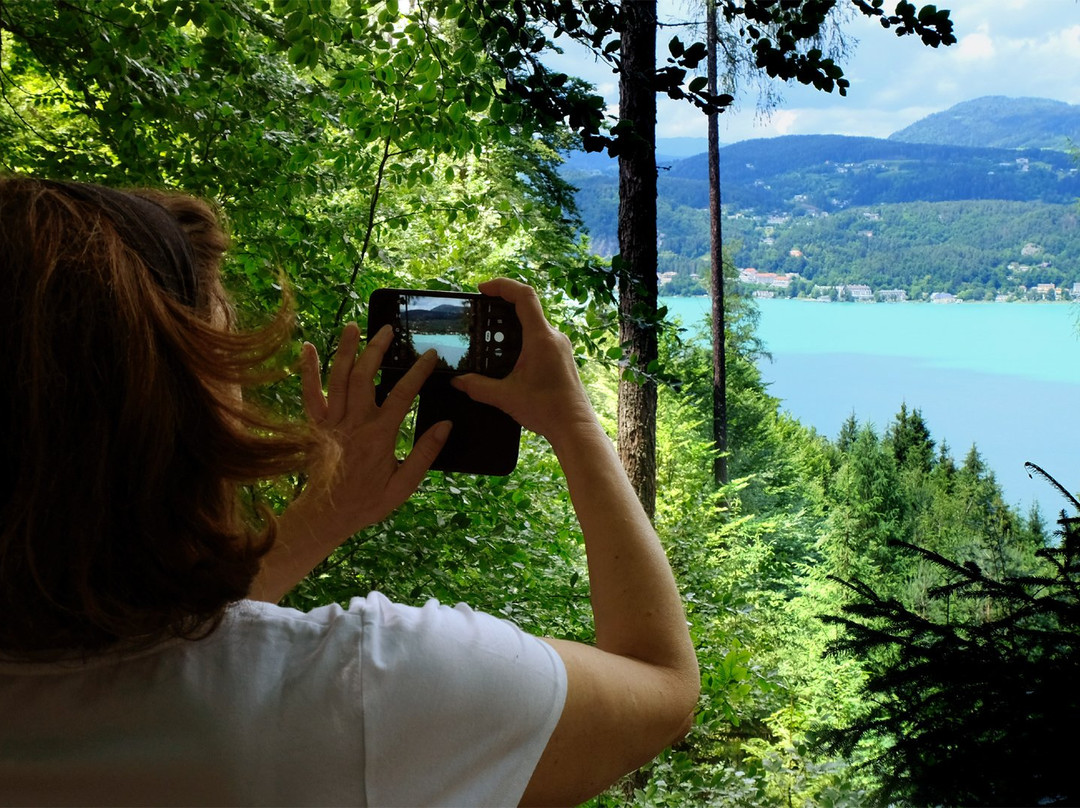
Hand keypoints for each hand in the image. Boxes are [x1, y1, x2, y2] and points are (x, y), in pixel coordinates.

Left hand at [297, 322, 450, 538]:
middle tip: (388, 329)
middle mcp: (354, 423)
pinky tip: (309, 347)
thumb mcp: (404, 485)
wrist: (326, 516)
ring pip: (339, 378)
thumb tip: (445, 426)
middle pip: (366, 376)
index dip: (418, 372)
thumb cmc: (367, 502)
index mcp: (379, 436)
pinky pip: (309, 394)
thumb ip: (425, 454)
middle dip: (377, 349)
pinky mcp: (315, 426)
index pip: (403, 394)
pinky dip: (308, 370)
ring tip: (355, 326)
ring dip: (347, 350)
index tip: (430, 355)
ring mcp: (332, 422)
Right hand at [451, 278, 594, 443]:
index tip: (482, 289)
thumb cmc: (547, 409)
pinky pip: (540, 336)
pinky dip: (521, 336)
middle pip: (528, 306)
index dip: (502, 285)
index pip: (524, 296)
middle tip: (481, 310)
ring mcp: (559, 346)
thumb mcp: (505, 397)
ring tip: (490, 332)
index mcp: (541, 338)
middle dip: (502, 304)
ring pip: (534, 322)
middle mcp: (553, 336)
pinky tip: (506, 353)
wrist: (574, 426)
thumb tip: (457, 381)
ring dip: (512, 322)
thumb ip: (478, 386)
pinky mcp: (560, 356)